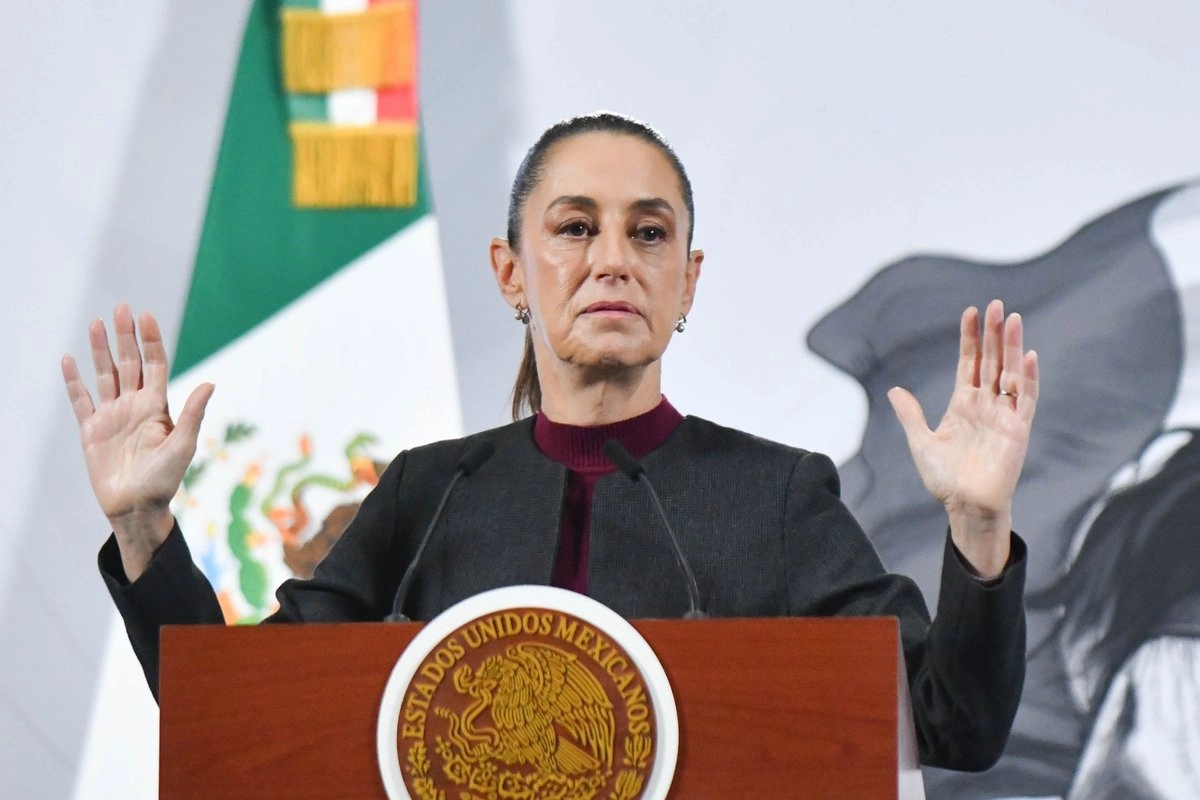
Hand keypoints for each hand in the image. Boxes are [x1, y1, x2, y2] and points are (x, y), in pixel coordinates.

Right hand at [62, 304, 213, 579]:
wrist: (137, 508)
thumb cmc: (164, 480)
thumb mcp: (183, 446)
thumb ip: (192, 414)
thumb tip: (210, 383)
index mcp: (157, 406)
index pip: (154, 365)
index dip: (150, 340)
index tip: (145, 316)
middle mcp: (134, 406)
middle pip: (129, 362)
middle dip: (125, 336)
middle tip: (120, 308)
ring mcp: (112, 416)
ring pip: (105, 374)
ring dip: (99, 350)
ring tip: (95, 323)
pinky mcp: (91, 430)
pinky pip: (81, 399)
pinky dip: (74, 381)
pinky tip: (69, 360)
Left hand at [887, 299, 1038, 575]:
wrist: (964, 506)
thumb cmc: (945, 479)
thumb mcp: (921, 442)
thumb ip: (911, 415)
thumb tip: (894, 390)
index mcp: (962, 404)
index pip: (969, 364)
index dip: (970, 339)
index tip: (970, 312)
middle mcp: (985, 405)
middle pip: (991, 362)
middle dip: (993, 334)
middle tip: (995, 305)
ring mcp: (1003, 415)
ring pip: (1010, 373)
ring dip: (1011, 347)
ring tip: (1012, 318)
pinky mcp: (1017, 430)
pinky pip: (1025, 400)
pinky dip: (1027, 378)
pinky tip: (1027, 355)